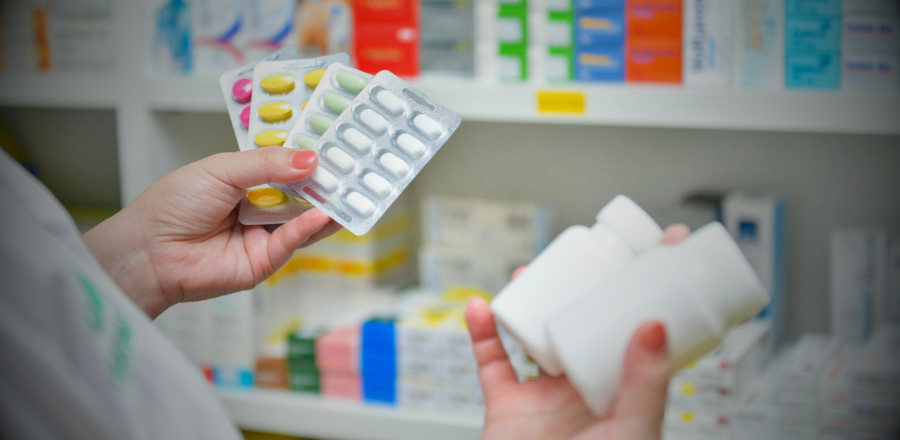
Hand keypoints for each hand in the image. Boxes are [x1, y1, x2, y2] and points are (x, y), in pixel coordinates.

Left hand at [83, 147, 341, 318]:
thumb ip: (267, 163)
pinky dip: (308, 228)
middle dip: (327, 181)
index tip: (339, 143)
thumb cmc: (173, 205)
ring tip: (350, 191)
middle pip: (303, 192)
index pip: (288, 164)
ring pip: (304, 219)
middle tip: (356, 167)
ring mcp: (264, 235)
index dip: (311, 155)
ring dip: (327, 206)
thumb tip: (310, 159)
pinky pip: (292, 242)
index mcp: (247, 179)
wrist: (149, 251)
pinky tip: (320, 214)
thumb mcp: (222, 170)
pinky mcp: (264, 262)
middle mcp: (260, 206)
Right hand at [466, 224, 690, 439]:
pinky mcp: (506, 406)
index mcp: (625, 395)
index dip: (655, 288)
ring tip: (533, 269)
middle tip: (595, 248)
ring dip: (532, 300)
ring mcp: (545, 397)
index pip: (644, 331)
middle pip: (588, 323)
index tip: (666, 246)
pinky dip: (480, 334)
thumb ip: (645, 384)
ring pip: (538, 335)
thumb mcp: (631, 433)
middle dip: (588, 285)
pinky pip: (491, 363)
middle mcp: (587, 390)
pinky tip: (480, 306)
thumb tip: (656, 323)